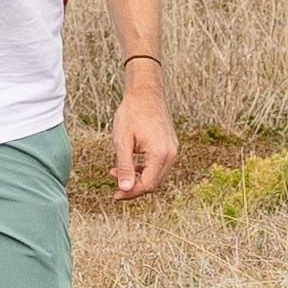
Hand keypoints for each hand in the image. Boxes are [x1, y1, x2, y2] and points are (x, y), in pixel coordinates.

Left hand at [108, 69, 180, 201]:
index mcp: (160, 154)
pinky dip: (145, 169)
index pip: (147, 185)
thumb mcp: (122, 141)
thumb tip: (124, 190)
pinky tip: (129, 164)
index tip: (115, 195)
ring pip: (156, 175)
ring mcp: (172, 149)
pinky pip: (159, 165)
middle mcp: (171, 154)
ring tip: (116, 171)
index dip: (131, 193)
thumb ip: (125, 166)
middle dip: (134, 187)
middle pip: (154, 183)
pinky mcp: (169, 145)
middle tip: (114, 185)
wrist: (145, 92)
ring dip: (139, 178)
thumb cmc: (131, 113)